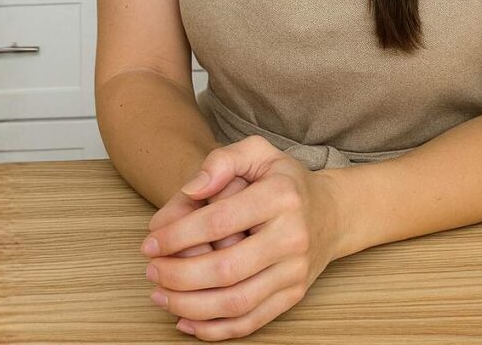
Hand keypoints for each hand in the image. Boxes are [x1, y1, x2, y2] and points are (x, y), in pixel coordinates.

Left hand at [140, 134, 343, 339]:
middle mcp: (292, 236)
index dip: (179, 234)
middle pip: (226, 268)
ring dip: (190, 305)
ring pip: (236, 302)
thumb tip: (192, 190)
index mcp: (281, 196)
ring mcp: (295, 271)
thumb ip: (223, 161)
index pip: (221, 220)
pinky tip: (185, 318)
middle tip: (151, 270)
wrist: (331, 213)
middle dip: (179, 275)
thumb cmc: (284, 181)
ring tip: (160, 295)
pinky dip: (214, 328)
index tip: (150, 242)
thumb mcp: (258, 153)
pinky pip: (251, 322)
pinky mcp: (293, 296)